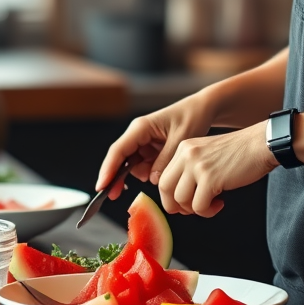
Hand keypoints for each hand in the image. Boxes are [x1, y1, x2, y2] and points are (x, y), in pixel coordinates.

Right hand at [95, 93, 215, 197]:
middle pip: (120, 159)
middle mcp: (138, 134)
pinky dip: (151, 172)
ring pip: (133, 164)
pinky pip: (144, 164)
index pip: (118, 150)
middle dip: (118, 176)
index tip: (101, 186)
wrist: (202, 109)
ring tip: (162, 171)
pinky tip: (162, 171)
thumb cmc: (192, 117)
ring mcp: (143, 141)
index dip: (108, 169)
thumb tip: (152, 179)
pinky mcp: (150, 148)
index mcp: (141, 127)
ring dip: (143, 174)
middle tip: (114, 195)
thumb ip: (165, 160)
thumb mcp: (180, 139)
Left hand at [158, 122, 277, 217]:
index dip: (171, 195)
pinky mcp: (210, 178)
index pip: (164, 176)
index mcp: (184, 148)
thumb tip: (179, 198)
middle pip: (165, 188)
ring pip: (180, 200)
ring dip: (195, 209)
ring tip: (211, 204)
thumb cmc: (239, 153)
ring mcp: (197, 165)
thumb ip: (191, 169)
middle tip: (194, 208)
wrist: (260, 145)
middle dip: (176, 205)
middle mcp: (186, 154)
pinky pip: (198, 206)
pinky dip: (208, 211)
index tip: (186, 202)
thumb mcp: (207, 154)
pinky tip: (220, 202)